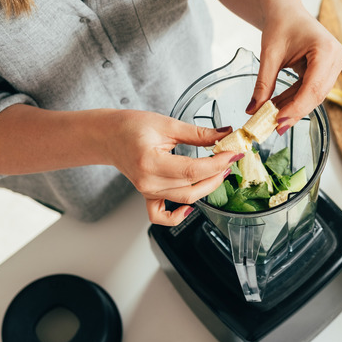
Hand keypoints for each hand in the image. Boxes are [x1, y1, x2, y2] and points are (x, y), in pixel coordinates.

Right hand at [104, 110, 241, 225]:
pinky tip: (190, 208)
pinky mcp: (148, 195)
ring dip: (207, 187)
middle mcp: (148, 181)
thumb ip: (198, 133)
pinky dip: (177, 216)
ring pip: (185, 199)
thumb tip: (224, 134)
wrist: (109, 136)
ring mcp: (147, 191)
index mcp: (150, 162)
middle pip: (192, 187)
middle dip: (217, 174)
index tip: (233, 154)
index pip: (193, 170)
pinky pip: (161, 216)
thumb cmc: (131, 126)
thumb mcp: (167, 124)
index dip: (217, 163)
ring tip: (219, 171)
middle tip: (230, 159)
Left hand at [248, 7, 341, 132]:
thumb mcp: (269, 55)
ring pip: (315, 95)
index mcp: (326, 49)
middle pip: (317, 94)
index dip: (296, 108)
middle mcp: (337, 57)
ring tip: (273, 118)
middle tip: (274, 127)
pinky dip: (296, 99)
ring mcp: (335, 64)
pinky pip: (312, 90)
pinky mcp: (329, 70)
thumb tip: (253, 111)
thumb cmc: (280, 24)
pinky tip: (279, 107)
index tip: (278, 122)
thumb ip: (263, 84)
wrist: (286, 10)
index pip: (313, 87)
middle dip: (295, 112)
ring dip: (294, 107)